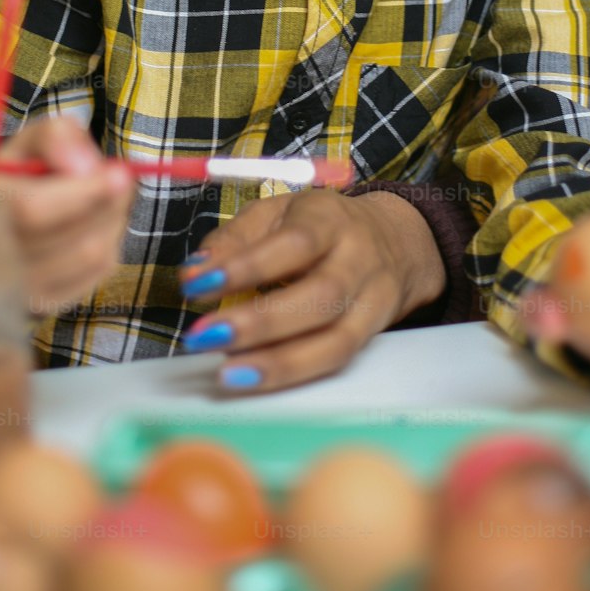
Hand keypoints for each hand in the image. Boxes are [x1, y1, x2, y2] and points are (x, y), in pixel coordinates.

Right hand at [0, 119, 133, 315]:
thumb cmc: (7, 179)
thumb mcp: (22, 144)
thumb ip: (54, 137)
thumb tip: (88, 166)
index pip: (35, 210)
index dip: (85, 192)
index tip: (119, 173)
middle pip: (76, 241)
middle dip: (110, 204)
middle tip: (118, 178)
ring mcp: (17, 294)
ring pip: (93, 257)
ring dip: (112, 221)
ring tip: (105, 199)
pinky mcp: (41, 308)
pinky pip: (97, 274)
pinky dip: (108, 244)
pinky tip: (93, 226)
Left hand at [178, 188, 445, 393]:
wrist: (395, 241)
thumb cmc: (319, 226)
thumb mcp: (276, 213)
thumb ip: (234, 238)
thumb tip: (194, 272)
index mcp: (330, 218)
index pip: (294, 243)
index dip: (246, 266)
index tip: (198, 286)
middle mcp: (358, 259)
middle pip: (320, 295)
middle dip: (261, 322)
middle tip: (207, 335)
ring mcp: (372, 301)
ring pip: (335, 340)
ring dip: (279, 362)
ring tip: (228, 372)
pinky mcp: (373, 336)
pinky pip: (337, 361)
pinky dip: (294, 374)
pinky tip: (254, 377)